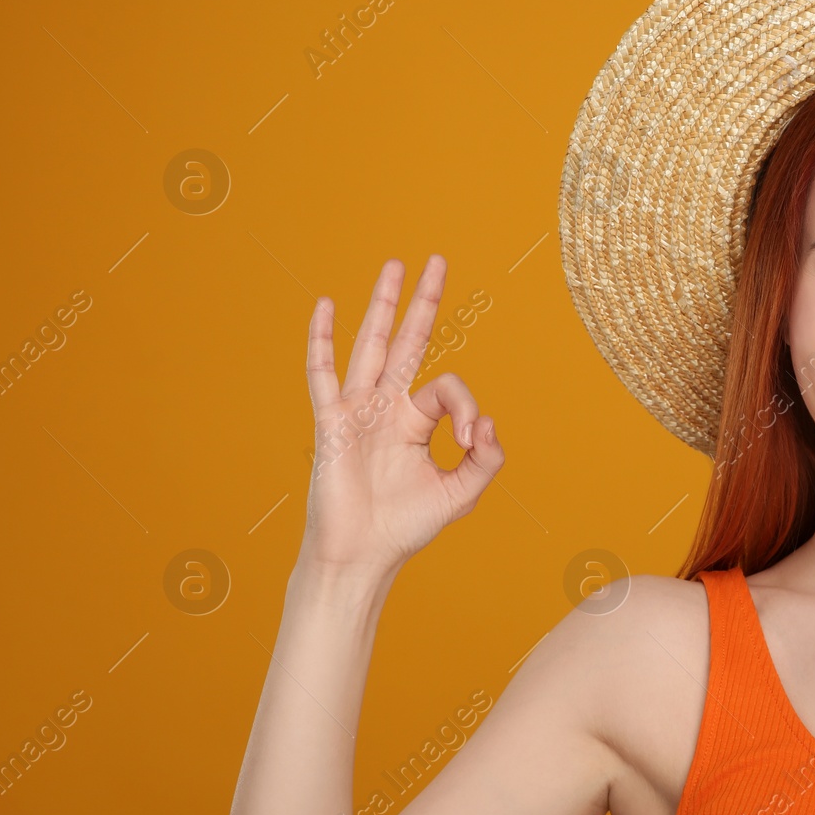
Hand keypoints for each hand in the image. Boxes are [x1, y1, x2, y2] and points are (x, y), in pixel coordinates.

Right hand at [300, 255, 504, 576]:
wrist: (363, 554)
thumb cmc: (406, 526)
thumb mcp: (461, 493)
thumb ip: (485, 460)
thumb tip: (491, 423)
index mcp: (416, 420)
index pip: (449, 387)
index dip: (469, 405)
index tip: (475, 436)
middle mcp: (387, 407)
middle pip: (409, 340)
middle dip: (424, 302)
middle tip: (438, 260)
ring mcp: (358, 410)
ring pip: (371, 343)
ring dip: (383, 304)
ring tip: (395, 265)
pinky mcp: (331, 421)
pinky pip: (324, 373)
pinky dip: (323, 339)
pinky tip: (327, 305)